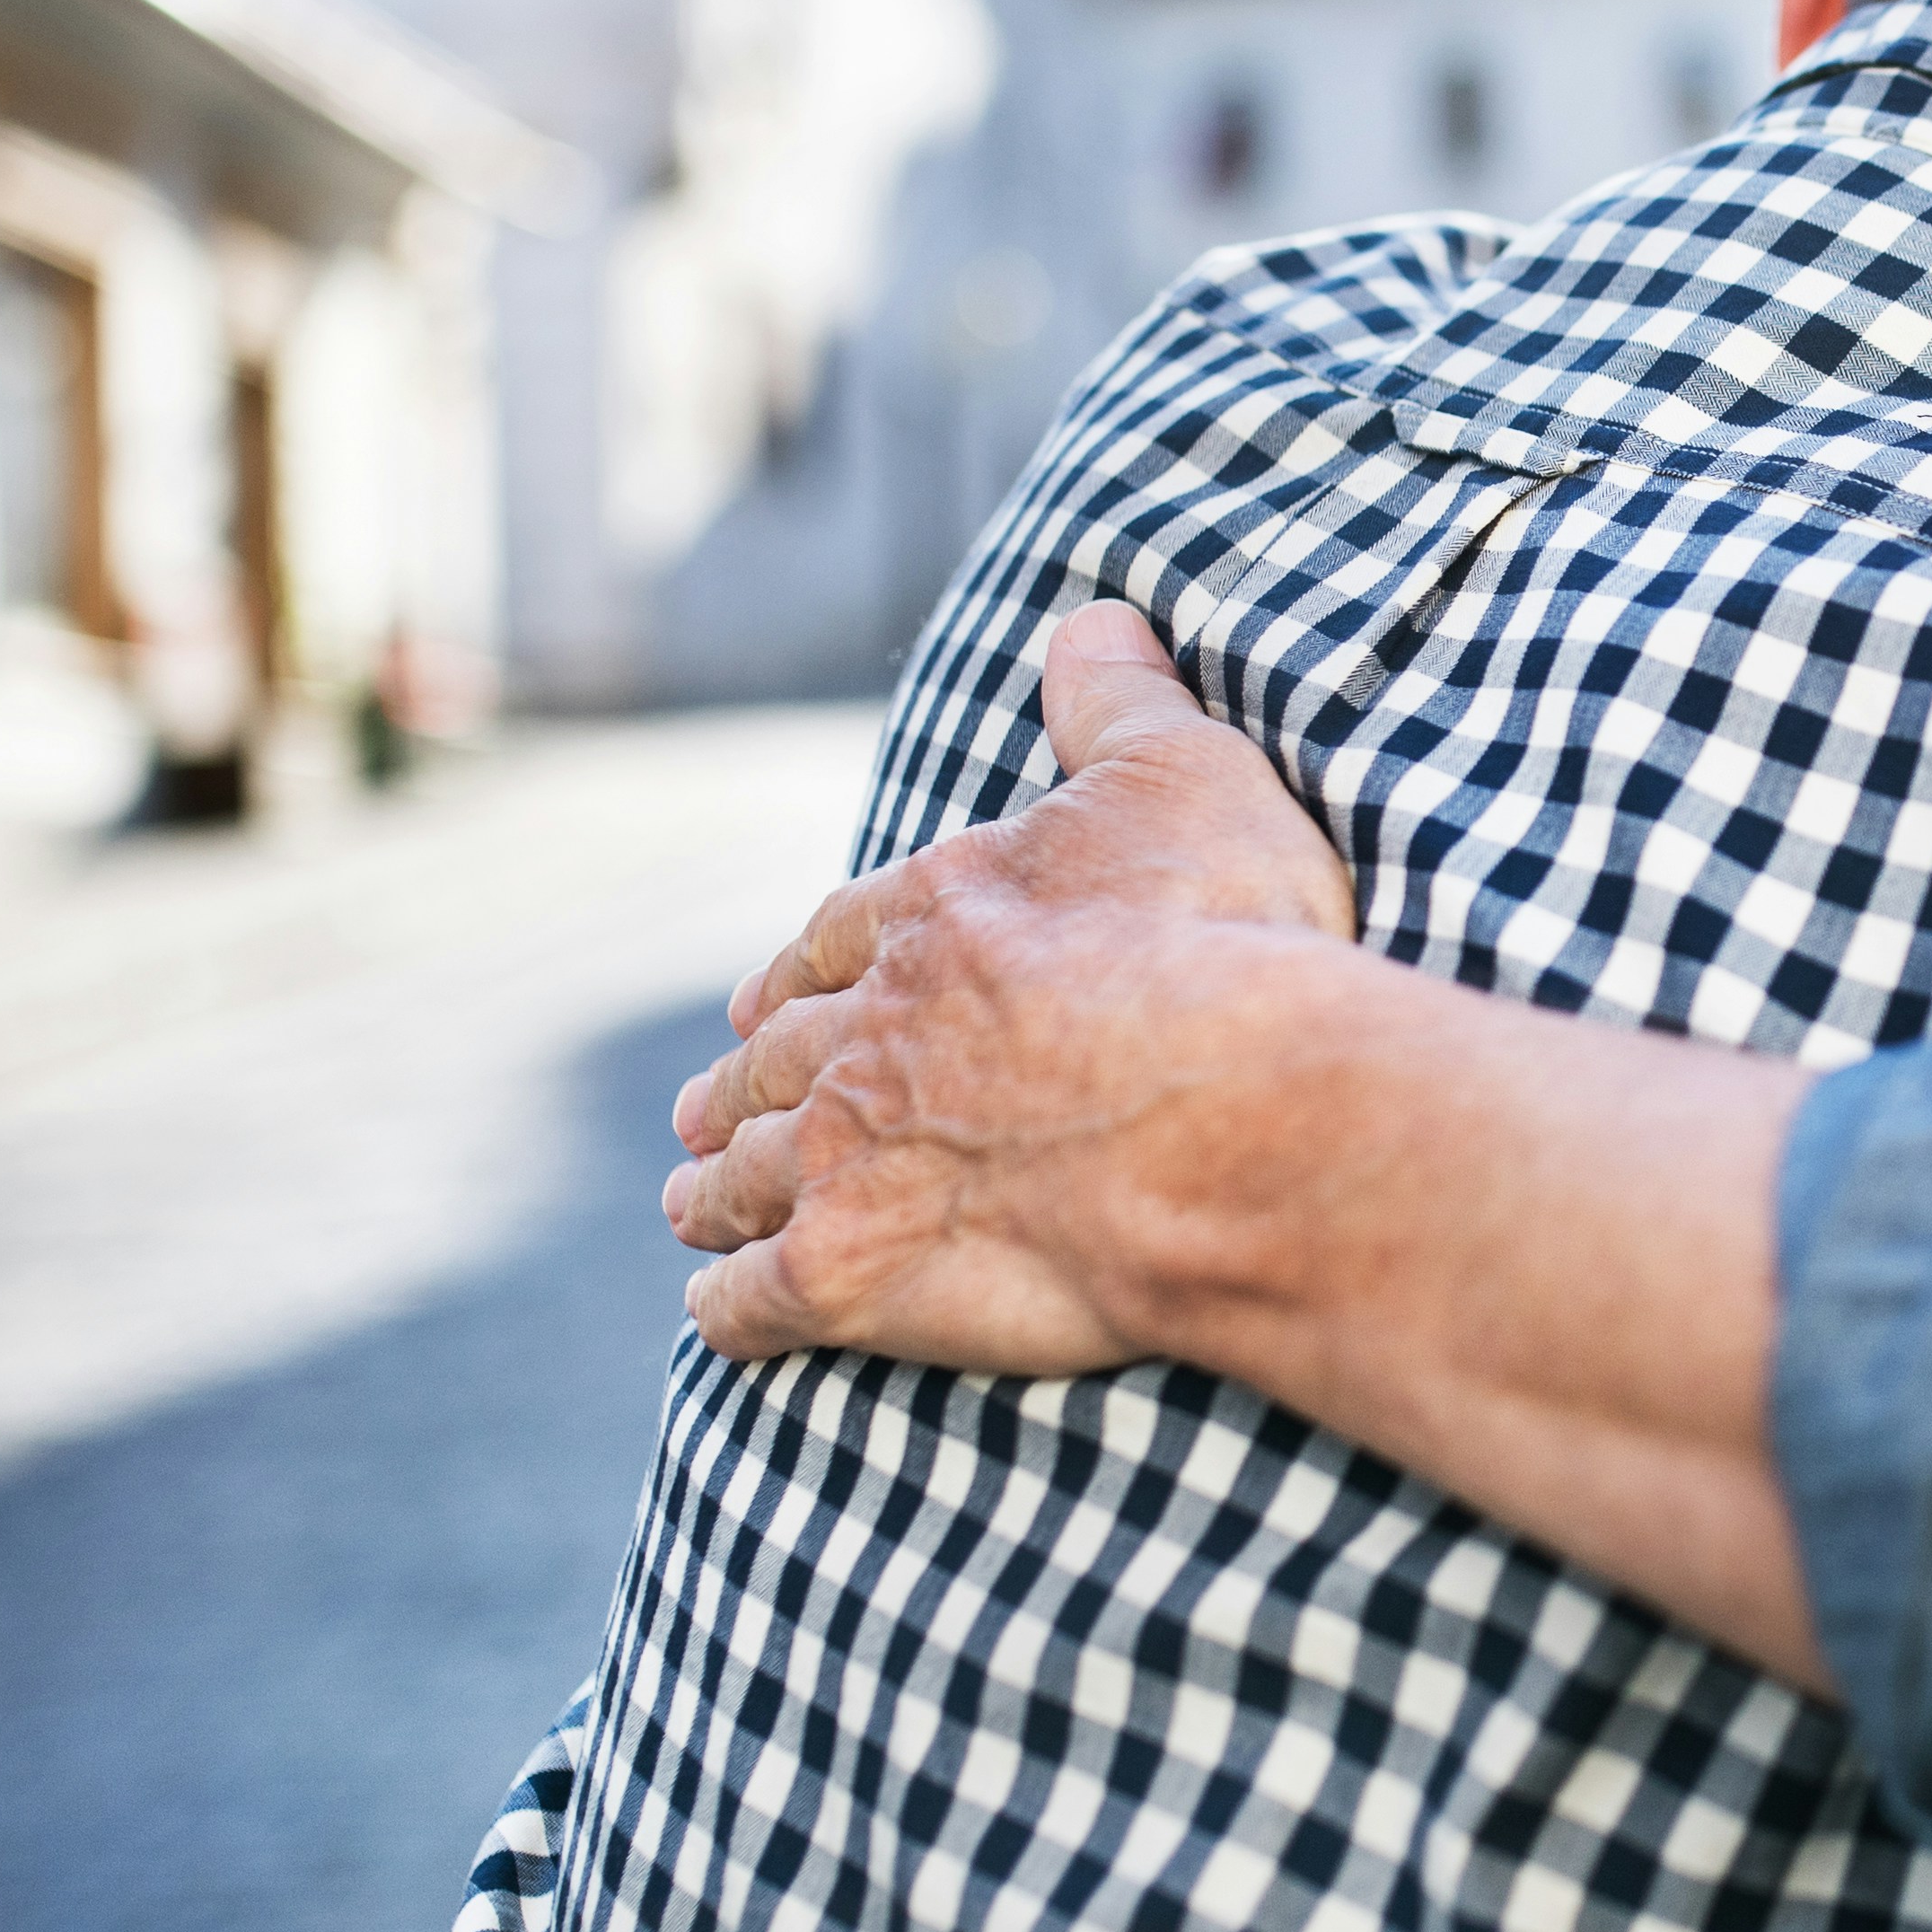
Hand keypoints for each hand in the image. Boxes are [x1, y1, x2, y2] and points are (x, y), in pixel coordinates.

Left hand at [663, 600, 1364, 1367]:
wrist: (1238, 1115)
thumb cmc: (1227, 941)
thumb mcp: (1186, 774)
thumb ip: (1121, 700)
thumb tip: (1092, 617)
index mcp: (931, 915)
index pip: (834, 940)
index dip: (800, 973)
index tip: (767, 998)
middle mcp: (864, 1033)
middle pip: (773, 1063)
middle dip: (737, 1085)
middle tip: (704, 1111)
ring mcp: (845, 1158)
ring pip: (742, 1175)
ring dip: (711, 1189)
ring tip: (693, 1201)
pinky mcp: (849, 1275)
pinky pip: (751, 1300)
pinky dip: (727, 1307)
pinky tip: (724, 1314)